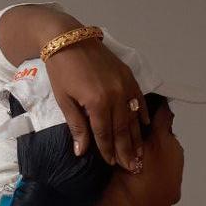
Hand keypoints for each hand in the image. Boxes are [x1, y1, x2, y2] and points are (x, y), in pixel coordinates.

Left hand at [44, 40, 148, 169]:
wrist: (67, 38)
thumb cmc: (61, 70)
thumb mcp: (64, 100)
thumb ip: (76, 126)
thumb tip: (81, 151)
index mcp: (96, 102)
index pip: (104, 133)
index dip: (108, 150)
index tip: (111, 163)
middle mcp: (114, 95)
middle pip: (122, 129)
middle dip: (126, 150)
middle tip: (132, 166)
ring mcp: (124, 85)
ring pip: (132, 117)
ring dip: (136, 137)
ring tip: (139, 153)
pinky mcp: (128, 76)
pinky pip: (138, 99)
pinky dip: (142, 113)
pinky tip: (144, 125)